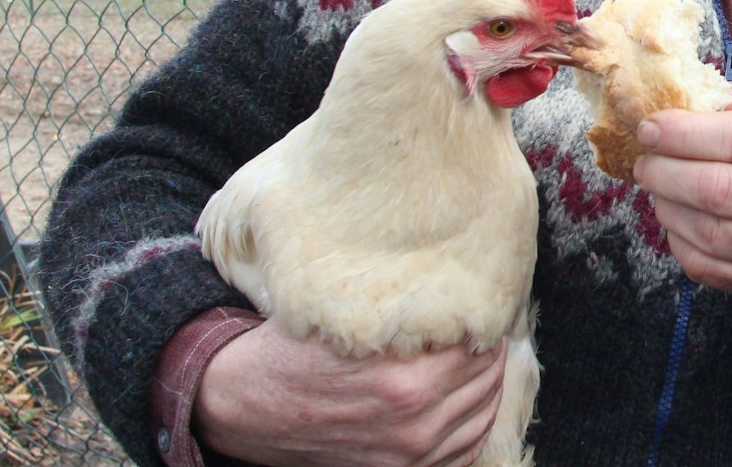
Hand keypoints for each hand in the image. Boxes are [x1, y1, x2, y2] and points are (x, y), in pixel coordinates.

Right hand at [194, 318, 503, 466]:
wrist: (243, 405)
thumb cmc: (290, 351)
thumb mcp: (343, 315)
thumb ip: (399, 307)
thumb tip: (451, 282)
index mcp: (403, 380)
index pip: (478, 344)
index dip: (482, 318)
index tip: (479, 303)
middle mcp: (414, 421)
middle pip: (487, 379)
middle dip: (488, 350)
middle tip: (482, 326)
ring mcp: (408, 453)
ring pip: (482, 416)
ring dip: (486, 386)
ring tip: (479, 359)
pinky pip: (463, 451)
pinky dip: (472, 424)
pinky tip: (466, 400)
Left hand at [634, 81, 731, 314]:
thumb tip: (697, 93)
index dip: (685, 133)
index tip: (650, 127)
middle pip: (717, 188)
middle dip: (666, 172)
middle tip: (644, 160)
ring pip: (708, 231)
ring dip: (667, 207)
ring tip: (656, 189)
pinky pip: (709, 268)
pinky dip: (679, 243)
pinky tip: (675, 222)